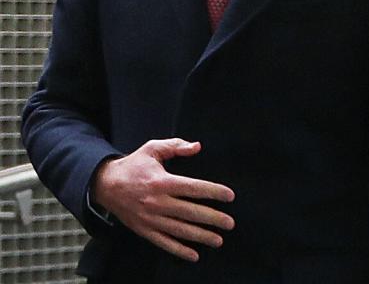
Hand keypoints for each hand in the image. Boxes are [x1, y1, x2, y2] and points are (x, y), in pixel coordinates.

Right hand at [91, 138, 234, 261]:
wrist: (104, 185)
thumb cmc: (133, 165)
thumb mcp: (152, 148)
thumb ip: (176, 146)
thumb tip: (197, 146)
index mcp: (162, 182)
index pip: (193, 188)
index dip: (213, 192)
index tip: (230, 196)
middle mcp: (157, 202)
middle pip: (190, 212)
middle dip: (212, 218)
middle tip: (230, 223)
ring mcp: (150, 218)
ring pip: (179, 230)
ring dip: (200, 236)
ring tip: (218, 240)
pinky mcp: (143, 229)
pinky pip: (163, 242)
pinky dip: (179, 250)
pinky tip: (194, 255)